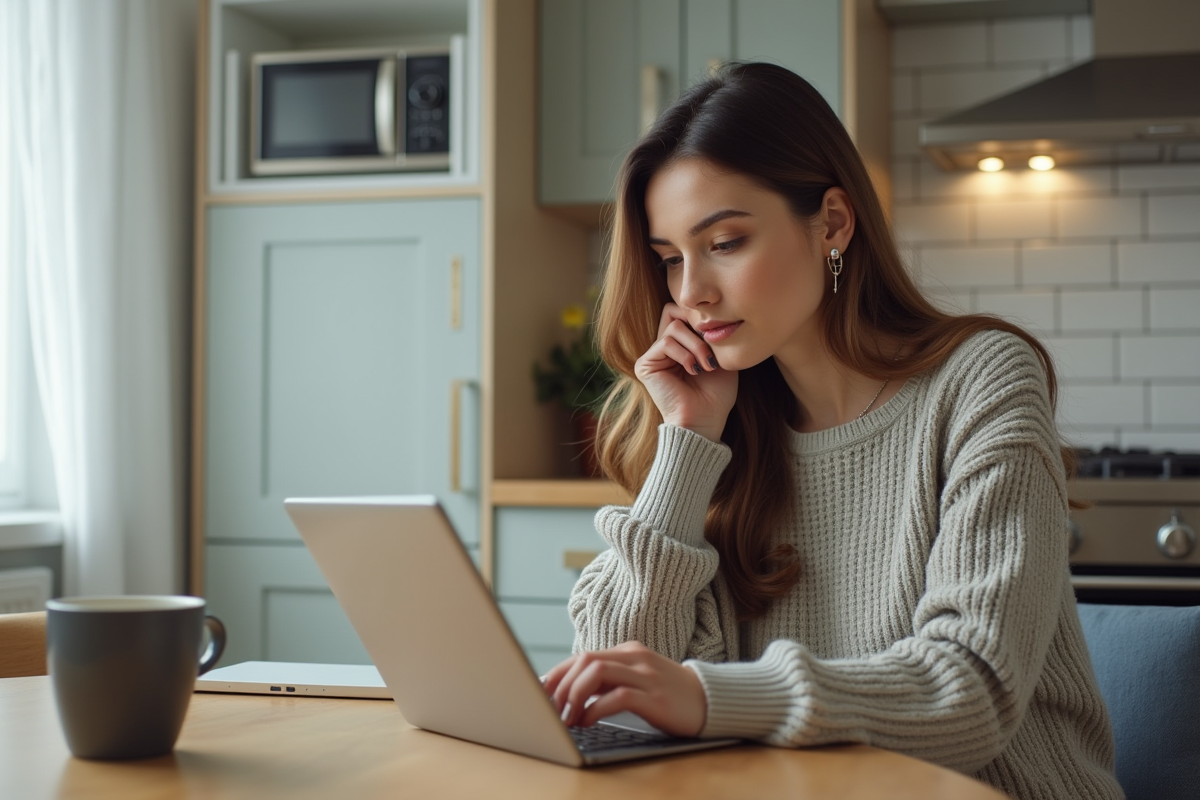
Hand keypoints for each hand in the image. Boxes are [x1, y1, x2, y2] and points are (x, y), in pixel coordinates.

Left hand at [541, 641, 706, 736]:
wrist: (711, 701)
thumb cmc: (669, 695)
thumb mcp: (638, 680)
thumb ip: (611, 680)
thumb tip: (571, 693)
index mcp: (628, 652)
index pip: (583, 656)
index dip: (557, 674)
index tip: (541, 693)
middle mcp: (635, 658)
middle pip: (585, 660)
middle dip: (561, 685)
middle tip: (549, 709)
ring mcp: (646, 676)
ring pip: (597, 672)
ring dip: (574, 695)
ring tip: (566, 718)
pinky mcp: (655, 697)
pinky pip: (617, 696)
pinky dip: (595, 708)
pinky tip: (586, 721)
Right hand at [635, 304, 737, 441]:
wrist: (704, 421)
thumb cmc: (716, 395)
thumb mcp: (720, 356)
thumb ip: (711, 333)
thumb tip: (705, 312)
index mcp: (679, 345)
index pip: (683, 312)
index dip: (701, 318)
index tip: (718, 337)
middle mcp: (663, 347)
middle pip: (673, 311)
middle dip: (697, 325)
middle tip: (711, 347)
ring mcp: (653, 355)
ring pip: (674, 327)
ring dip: (696, 345)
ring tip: (706, 365)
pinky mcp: (645, 364)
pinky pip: (665, 342)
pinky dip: (684, 354)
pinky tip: (693, 371)